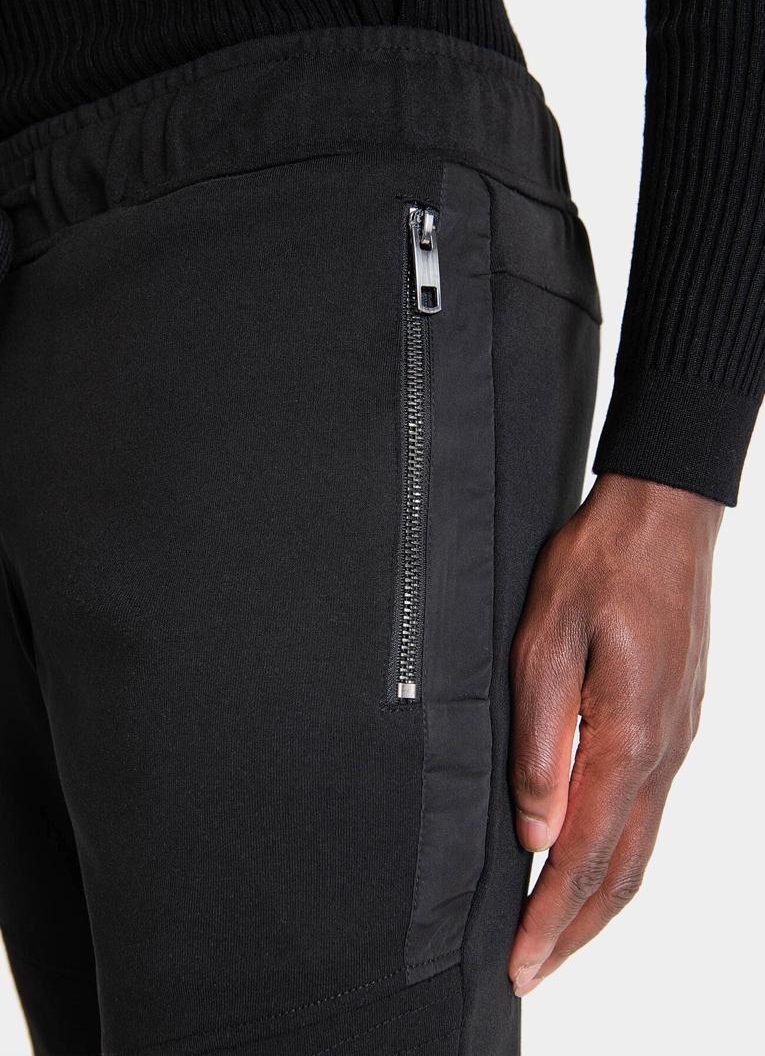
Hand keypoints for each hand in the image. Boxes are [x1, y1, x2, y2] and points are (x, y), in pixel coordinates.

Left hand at [507, 473, 722, 995]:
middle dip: (576, 930)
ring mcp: (676, 739)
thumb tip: (537, 826)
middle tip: (535, 970)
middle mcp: (661, 751)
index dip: (548, 919)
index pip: (581, 856)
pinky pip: (650, 810)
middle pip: (620, 869)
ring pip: (640, 846)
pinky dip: (620, 855)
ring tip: (561, 933)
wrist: (664, 516)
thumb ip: (541, 739)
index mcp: (625, 736)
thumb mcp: (544, 641)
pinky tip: (595, 857)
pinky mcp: (676, 722)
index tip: (520, 963)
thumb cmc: (601, 565)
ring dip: (599, 901)